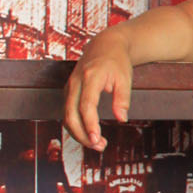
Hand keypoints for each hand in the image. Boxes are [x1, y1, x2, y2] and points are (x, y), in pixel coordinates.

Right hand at [63, 34, 133, 150]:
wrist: (105, 45)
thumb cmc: (117, 61)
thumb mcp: (125, 78)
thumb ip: (123, 99)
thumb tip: (121, 119)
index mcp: (90, 77)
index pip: (86, 105)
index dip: (90, 123)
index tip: (97, 139)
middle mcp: (75, 82)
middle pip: (71, 114)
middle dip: (83, 134)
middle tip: (100, 146)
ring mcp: (69, 87)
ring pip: (67, 116)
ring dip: (79, 133)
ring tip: (98, 144)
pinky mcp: (68, 92)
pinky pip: (68, 113)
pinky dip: (76, 126)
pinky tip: (90, 134)